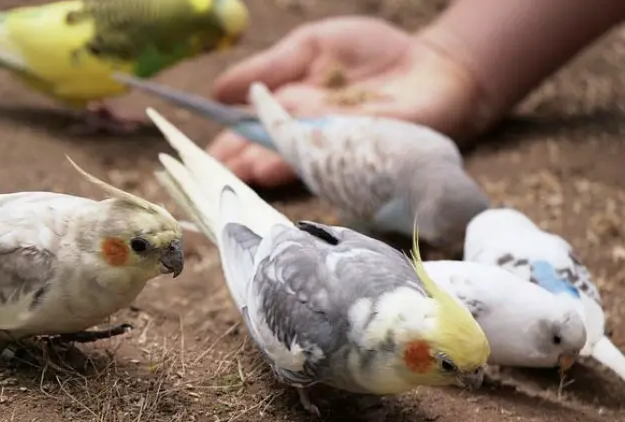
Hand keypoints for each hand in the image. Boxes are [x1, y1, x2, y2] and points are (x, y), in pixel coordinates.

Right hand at [208, 16, 479, 187]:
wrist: (432, 65)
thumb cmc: (374, 53)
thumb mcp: (314, 44)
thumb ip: (274, 63)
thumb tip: (221, 88)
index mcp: (291, 107)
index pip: (248, 129)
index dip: (223, 140)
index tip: (192, 151)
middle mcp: (307, 134)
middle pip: (263, 150)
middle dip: (236, 161)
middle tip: (205, 173)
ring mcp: (332, 148)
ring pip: (288, 160)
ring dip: (259, 166)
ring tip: (233, 171)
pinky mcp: (360, 155)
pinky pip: (324, 162)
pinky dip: (296, 163)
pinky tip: (272, 165)